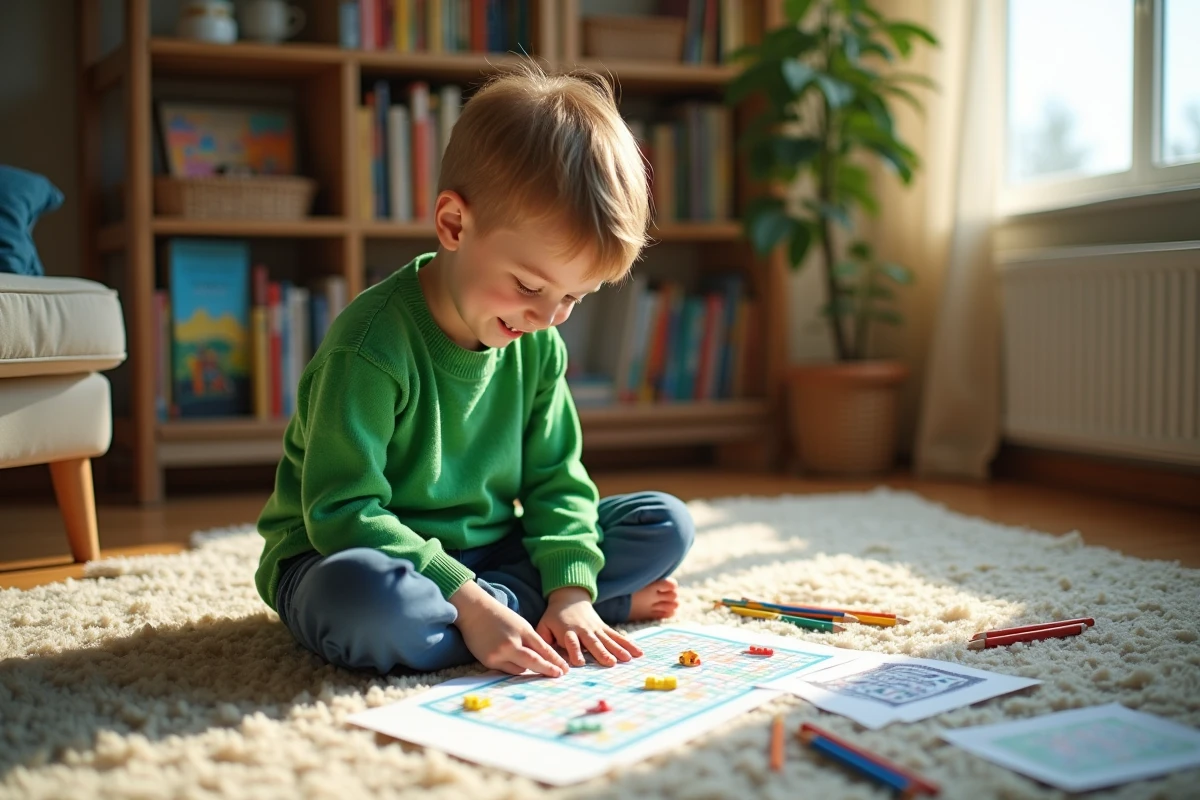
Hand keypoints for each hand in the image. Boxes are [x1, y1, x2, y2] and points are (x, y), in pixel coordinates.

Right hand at [450, 581, 569, 677]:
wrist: (474, 611)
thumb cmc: (499, 616)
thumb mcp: (520, 624)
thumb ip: (531, 641)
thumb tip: (542, 659)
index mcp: (523, 631)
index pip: (543, 649)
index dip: (555, 660)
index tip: (564, 669)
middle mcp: (512, 643)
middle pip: (534, 661)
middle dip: (548, 669)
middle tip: (559, 675)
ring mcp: (500, 653)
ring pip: (521, 669)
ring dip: (529, 669)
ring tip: (535, 668)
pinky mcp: (489, 661)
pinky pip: (507, 670)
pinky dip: (515, 668)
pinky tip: (516, 664)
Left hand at [536, 587, 644, 666]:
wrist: (569, 598)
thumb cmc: (554, 617)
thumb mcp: (543, 626)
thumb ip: (543, 641)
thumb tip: (542, 658)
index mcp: (568, 631)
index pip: (571, 643)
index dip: (575, 652)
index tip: (579, 663)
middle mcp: (584, 631)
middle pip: (593, 642)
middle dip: (601, 652)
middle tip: (610, 663)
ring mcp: (596, 629)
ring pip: (609, 640)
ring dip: (619, 649)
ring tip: (629, 659)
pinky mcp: (604, 628)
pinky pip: (617, 637)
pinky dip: (628, 644)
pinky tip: (639, 653)